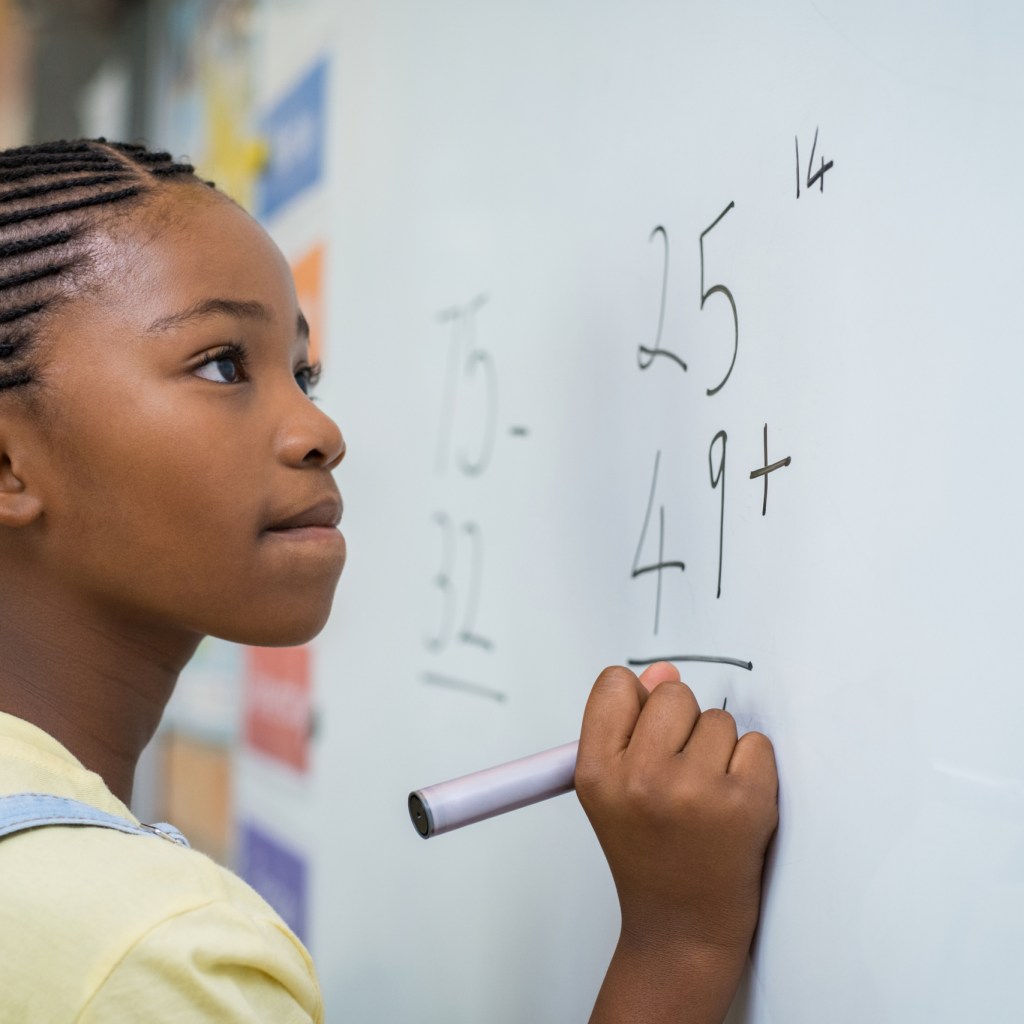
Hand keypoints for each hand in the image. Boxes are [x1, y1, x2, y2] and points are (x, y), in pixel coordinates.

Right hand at [576, 664, 777, 1022]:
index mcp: (597, 772)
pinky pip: (757, 744)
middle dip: (682, 724)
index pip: (616, 684)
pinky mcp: (745, 803)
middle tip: (679, 772)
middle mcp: (641, 778)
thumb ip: (628, 724)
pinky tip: (733, 802)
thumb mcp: (613, 789)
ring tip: (705, 795)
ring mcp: (694, 790)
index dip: (636, 702)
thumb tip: (663, 672)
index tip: (646, 730)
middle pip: (673, 693)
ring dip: (719, 749)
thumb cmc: (648, 854)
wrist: (682, 927)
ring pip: (719, 719)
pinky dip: (752, 768)